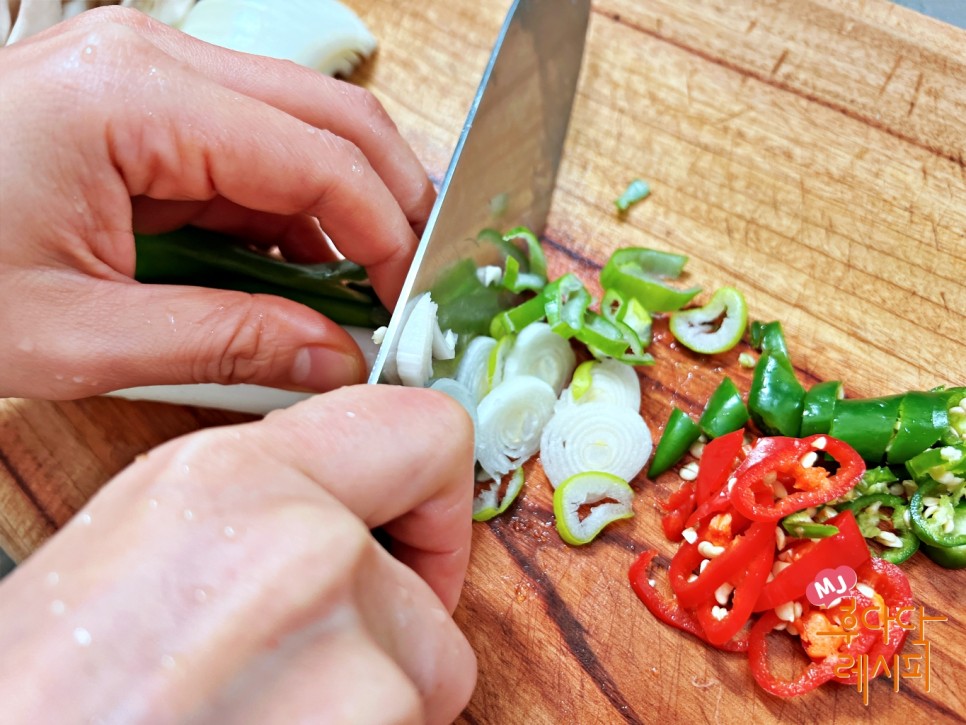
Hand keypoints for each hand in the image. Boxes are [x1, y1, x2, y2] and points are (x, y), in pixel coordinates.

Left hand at [0, 6, 434, 399]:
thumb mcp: (78, 336)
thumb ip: (226, 343)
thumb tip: (334, 360)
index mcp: (136, 100)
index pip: (321, 156)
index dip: (388, 234)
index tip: (410, 303)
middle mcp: (154, 62)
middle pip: (335, 117)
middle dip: (392, 204)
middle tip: (412, 287)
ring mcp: (150, 75)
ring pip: (307, 128)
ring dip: (347, 210)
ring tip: (360, 293)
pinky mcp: (145, 106)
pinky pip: (256, 150)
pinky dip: (295, 213)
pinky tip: (300, 273)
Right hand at [0, 385, 476, 722]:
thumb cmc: (45, 697)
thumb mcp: (137, 545)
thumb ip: (260, 502)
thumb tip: (346, 507)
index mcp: (233, 480)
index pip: (423, 430)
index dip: (435, 495)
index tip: (418, 539)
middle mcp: (304, 549)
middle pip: (429, 591)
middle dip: (385, 638)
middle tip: (307, 669)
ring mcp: (349, 657)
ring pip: (423, 676)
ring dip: (366, 704)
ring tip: (263, 716)